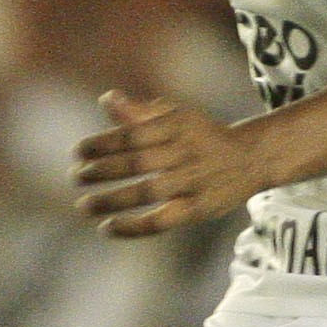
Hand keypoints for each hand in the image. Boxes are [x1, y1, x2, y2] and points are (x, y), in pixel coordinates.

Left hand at [73, 90, 263, 237]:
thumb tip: (106, 99)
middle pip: (138, 162)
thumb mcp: (176, 116)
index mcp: (177, 125)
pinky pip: (162, 221)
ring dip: (112, 200)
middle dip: (102, 171)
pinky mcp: (199, 209)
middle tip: (75, 177)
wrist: (251, 158)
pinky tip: (107, 227)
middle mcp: (186, 152)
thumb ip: (139, 113)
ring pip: (147, 192)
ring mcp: (194, 181)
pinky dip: (133, 227)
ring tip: (84, 205)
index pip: (133, 135)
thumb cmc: (200, 136)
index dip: (102, 144)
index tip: (78, 152)